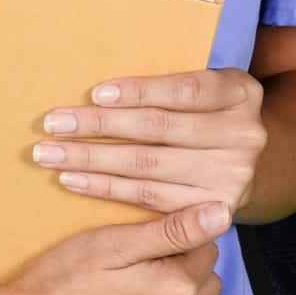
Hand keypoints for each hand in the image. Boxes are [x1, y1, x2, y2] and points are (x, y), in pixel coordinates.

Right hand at [0, 201, 227, 294]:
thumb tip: (220, 213)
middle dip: (184, 272)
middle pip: (207, 287)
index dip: (178, 239)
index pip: (206, 249)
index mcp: (176, 289)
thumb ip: (171, 230)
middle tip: (139, 268)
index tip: (149, 242)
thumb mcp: (109, 244)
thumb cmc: (58, 286)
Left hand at [33, 68, 266, 219]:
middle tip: (53, 124)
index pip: (184, 90)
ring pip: (148, 166)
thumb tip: (97, 88)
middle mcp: (244, 134)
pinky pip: (149, 198)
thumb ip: (168, 84)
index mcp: (241, 92)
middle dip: (99, 125)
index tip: (95, 94)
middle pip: (158, 128)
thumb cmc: (205, 112)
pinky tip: (72, 179)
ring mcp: (233, 176)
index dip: (139, 91)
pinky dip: (105, 188)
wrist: (244, 162)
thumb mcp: (203, 87)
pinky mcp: (214, 210)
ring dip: (91, 159)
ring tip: (50, 154)